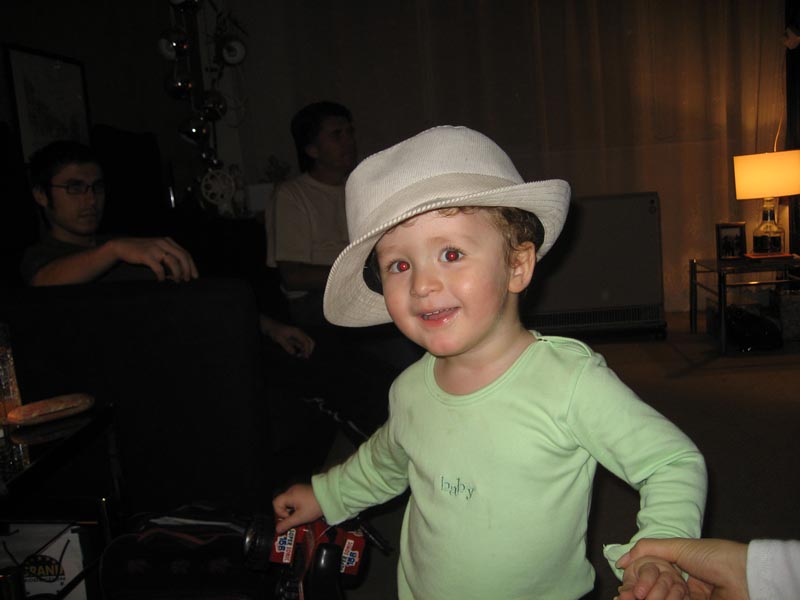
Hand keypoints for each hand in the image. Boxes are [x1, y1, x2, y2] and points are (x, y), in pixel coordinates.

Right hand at [109, 237, 198, 281]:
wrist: (122, 246)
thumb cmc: (143, 252)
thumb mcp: (158, 250)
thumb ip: (169, 257)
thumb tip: (182, 272)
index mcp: (168, 241)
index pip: (185, 253)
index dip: (192, 265)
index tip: (196, 276)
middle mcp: (163, 243)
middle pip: (182, 257)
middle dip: (187, 270)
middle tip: (188, 280)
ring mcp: (155, 248)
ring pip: (173, 262)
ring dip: (177, 273)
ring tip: (176, 280)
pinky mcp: (146, 255)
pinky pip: (159, 268)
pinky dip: (162, 276)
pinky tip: (161, 280)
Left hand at [260, 315, 314, 357]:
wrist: (271, 326)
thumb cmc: (275, 331)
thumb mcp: (280, 339)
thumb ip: (287, 346)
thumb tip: (294, 353)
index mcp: (297, 332)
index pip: (306, 341)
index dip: (307, 350)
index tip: (305, 357)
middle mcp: (299, 333)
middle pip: (310, 341)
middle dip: (309, 349)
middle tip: (304, 357)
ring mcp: (298, 336)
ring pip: (306, 343)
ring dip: (305, 350)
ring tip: (300, 356)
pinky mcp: (295, 338)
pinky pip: (301, 344)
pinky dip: (302, 349)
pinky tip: (297, 354)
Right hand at [273, 484, 321, 533]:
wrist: (330, 497)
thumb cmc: (313, 507)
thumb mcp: (300, 517)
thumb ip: (287, 524)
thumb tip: (277, 530)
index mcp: (289, 494)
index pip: (276, 503)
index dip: (280, 513)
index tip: (290, 517)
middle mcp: (292, 489)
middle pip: (282, 502)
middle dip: (287, 512)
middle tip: (296, 518)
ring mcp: (298, 489)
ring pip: (289, 501)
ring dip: (292, 510)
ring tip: (301, 515)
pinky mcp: (304, 490)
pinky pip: (295, 499)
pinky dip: (297, 505)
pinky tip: (306, 509)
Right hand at [617, 538, 748, 599]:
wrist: (744, 577)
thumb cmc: (715, 557)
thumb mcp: (677, 546)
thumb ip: (648, 549)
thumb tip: (621, 560)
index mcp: (680, 568)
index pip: (653, 578)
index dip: (639, 583)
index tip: (626, 589)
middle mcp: (686, 586)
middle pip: (656, 594)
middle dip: (642, 595)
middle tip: (628, 597)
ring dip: (653, 598)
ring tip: (641, 597)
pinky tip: (657, 598)